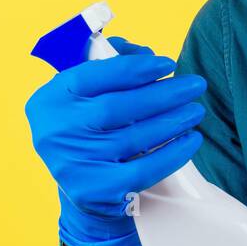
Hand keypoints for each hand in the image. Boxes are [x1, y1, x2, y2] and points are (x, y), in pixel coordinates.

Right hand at [24, 36, 207, 245]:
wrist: (85, 189)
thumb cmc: (92, 130)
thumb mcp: (88, 96)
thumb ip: (111, 65)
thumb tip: (145, 54)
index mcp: (50, 99)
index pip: (91, 76)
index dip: (133, 68)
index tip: (167, 64)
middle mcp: (55, 132)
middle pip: (116, 107)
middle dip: (163, 94)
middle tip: (195, 85)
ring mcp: (74, 164)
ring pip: (134, 137)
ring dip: (173, 121)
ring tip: (196, 110)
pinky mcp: (95, 191)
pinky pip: (143, 169)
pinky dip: (173, 153)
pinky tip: (191, 139)